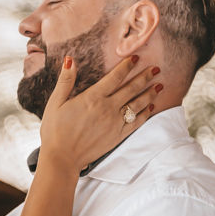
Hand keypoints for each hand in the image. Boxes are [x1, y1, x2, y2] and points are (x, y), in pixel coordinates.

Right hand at [38, 55, 161, 171]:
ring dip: (150, 94)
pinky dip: (145, 114)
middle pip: (131, 89)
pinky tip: (151, 107)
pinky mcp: (118, 136)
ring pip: (138, 104)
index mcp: (93, 98)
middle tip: (156, 69)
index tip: (136, 58)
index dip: (126, 66)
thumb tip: (70, 60)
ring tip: (159, 85)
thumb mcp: (55, 103)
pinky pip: (136, 123)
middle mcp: (107, 108)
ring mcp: (115, 123)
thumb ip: (65, 81)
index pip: (115, 77)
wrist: (62, 158)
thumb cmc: (55, 130)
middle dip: (144, 77)